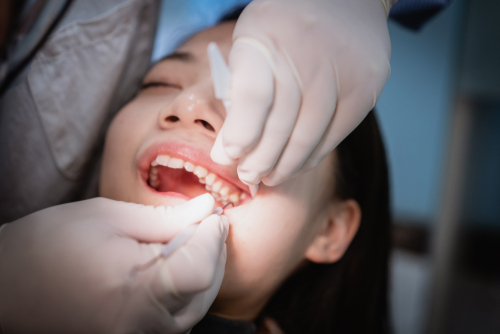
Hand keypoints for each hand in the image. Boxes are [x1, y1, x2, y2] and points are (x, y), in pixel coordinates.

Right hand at [0, 194, 227, 333]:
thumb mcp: (109, 217)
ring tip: (194, 238)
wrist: (7, 286)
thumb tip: (206, 208)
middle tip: (208, 221)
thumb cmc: (49, 244)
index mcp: (136, 294)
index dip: (213, 239)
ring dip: (204, 269)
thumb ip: (166, 218)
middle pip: (205, 290)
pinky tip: (178, 262)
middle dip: (213, 250)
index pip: (200, 270)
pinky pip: (177, 317)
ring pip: (196, 306)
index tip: (214, 215)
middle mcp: (142, 327)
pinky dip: (187, 288)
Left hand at [211, 0, 390, 185]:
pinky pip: (336, 134)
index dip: (241, 134)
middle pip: (281, 123)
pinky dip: (312, 155)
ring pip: (310, 136)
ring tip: (270, 177)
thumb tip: (228, 150)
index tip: (229, 156)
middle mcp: (309, 54)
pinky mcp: (368, 86)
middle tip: (248, 176)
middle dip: (260, 160)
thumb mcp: (251, 42)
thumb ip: (238, 91)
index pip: (253, 96)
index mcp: (268, 37)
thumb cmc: (286, 25)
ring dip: (286, 165)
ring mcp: (344, 71)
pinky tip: (297, 164)